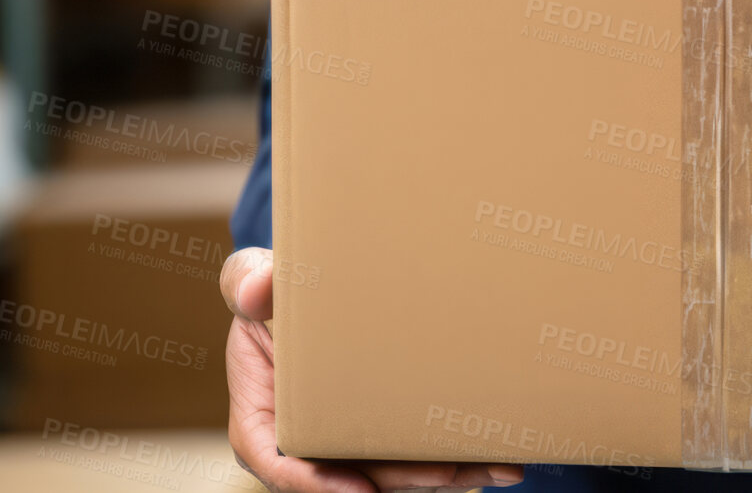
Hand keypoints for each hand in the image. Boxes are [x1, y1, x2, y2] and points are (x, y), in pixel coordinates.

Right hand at [221, 247, 523, 491]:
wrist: (316, 290)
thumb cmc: (275, 291)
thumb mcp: (253, 280)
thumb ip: (246, 282)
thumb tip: (256, 288)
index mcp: (266, 419)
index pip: (281, 463)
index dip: (317, 484)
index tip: (360, 491)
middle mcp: (311, 443)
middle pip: (356, 477)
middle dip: (406, 479)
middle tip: (447, 472)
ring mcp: (353, 442)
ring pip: (399, 473)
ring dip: (450, 474)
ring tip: (496, 467)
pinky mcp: (389, 433)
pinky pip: (422, 452)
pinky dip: (463, 456)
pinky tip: (504, 456)